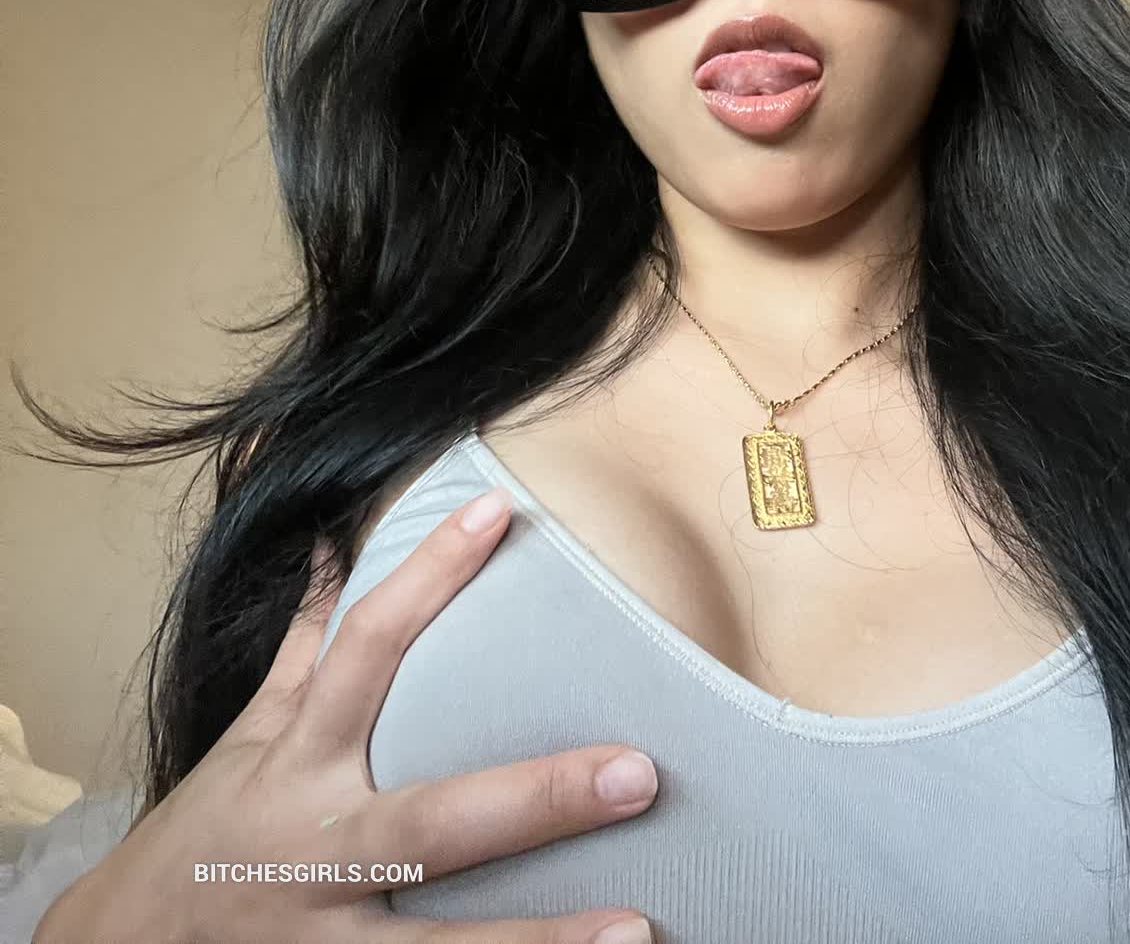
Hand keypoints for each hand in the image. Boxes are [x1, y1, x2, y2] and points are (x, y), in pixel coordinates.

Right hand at [35, 489, 658, 942]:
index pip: (366, 648)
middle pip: (431, 825)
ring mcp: (324, 939)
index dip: (427, 575)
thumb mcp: (248, 734)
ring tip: (638, 929)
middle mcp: (316, 849)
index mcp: (298, 760)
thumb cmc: (206, 831)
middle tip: (639, 773)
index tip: (501, 511)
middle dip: (535, 800)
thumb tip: (332, 540)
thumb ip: (303, 643)